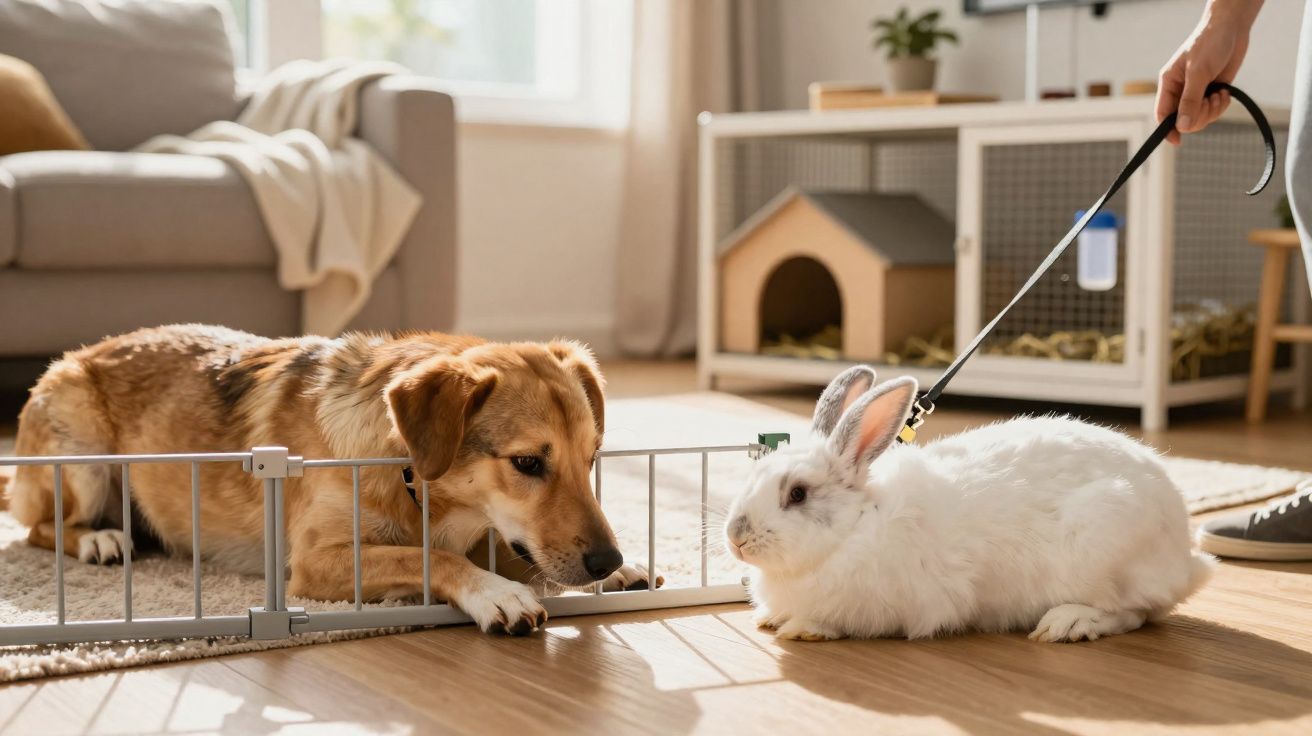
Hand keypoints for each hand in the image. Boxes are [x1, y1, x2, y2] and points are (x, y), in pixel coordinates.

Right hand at [1156, 0, 1262, 143]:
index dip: (1167, 130)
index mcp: (1169, 84)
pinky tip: (1224, 91)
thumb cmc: (1209, 44)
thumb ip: (1190, 100)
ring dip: (1212, 110)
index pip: (1163, 114)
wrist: (1231, 29)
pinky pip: (1213, 111)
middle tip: (1209, 101)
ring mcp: (1196, 93)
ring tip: (1218, 93)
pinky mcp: (1212, 92)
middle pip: (1183, 120)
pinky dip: (1221, 105)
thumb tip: (1182, 127)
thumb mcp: (1198, 72)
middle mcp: (1180, 91)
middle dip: (1199, 115)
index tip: (1177, 141)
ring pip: (1200, 118)